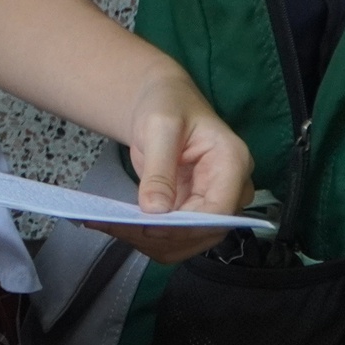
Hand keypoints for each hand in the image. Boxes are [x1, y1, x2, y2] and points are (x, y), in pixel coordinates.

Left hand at [91, 72, 255, 264]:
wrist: (162, 102)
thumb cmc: (167, 104)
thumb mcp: (159, 127)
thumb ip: (160, 169)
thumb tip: (155, 211)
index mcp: (233, 162)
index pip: (220, 210)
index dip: (186, 226)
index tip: (148, 228)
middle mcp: (231, 188)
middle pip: (206, 231)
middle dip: (164, 237)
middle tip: (119, 227)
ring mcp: (213, 202)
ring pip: (190, 239)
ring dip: (153, 242)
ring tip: (110, 226)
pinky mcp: (192, 209)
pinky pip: (175, 232)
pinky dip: (147, 235)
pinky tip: (117, 225)